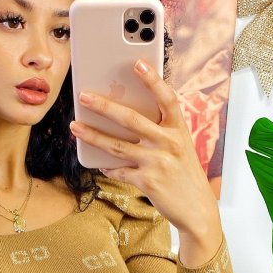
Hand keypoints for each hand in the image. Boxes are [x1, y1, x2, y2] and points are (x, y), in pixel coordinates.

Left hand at [70, 58, 220, 243]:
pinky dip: (107, 167)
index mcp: (179, 129)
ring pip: (117, 146)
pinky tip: (99, 163)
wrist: (197, 208)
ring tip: (75, 126)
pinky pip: (119, 171)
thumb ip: (160, 130)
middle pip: (131, 119)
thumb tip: (124, 117)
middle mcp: (169, 143)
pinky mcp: (147, 182)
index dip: (152, 80)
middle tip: (84, 96)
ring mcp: (157, 162)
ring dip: (92, 135)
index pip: (166, 98)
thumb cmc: (185, 173)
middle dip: (104, 105)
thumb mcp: (180, 147)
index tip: (137, 64)